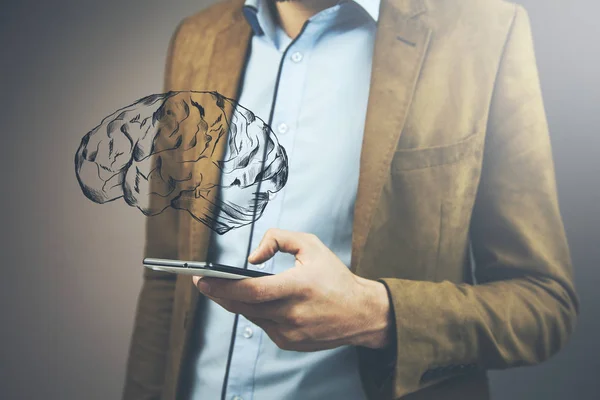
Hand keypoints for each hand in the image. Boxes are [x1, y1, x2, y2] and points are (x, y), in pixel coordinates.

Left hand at [193, 228, 392, 351]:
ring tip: (222, 288)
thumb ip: (278, 239)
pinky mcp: (288, 343)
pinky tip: (254, 301)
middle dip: (219, 293)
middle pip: (244, 306)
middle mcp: (292, 314)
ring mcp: (289, 332)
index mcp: (298, 287)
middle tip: (203, 283)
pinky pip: (262, 326)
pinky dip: (256, 313)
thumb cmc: (335, 277)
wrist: (361, 313)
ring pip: (251, 316)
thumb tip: (251, 258)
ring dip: (237, 303)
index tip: (202, 279)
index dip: (223, 286)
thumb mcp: (312, 245)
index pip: (252, 290)